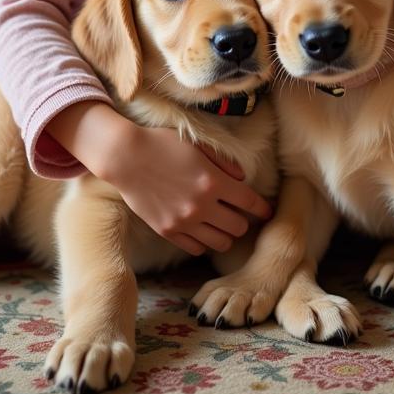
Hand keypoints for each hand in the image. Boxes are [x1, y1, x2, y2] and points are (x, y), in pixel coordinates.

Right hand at [47, 101, 272, 256]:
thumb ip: (225, 163)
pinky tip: (203, 230)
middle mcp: (202, 205)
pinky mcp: (168, 231)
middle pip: (239, 226)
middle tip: (240, 214)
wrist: (126, 157)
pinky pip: (196, 248)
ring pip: (221, 243)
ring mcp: (184, 222)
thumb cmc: (163, 145)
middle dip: (244, 220)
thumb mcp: (199, 146)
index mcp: (213, 181)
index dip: (263, 208)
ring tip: (223, 224)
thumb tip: (244, 178)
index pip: (250, 202)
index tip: (267, 211)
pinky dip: (205, 242)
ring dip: (226, 234)